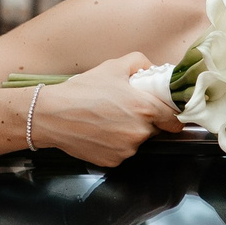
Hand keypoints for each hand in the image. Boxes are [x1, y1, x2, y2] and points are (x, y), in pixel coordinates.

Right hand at [29, 52, 180, 164]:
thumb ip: (140, 63)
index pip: (175, 119)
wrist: (51, 115)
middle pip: (155, 130)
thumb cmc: (82, 90)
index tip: (166, 113)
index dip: (172, 115)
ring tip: (107, 120)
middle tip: (126, 110)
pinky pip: (121, 153)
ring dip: (129, 133)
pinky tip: (99, 132)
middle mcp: (139, 133)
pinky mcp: (112, 161)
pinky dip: (115, 145)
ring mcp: (126, 150)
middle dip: (146, 121)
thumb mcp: (113, 66)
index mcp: (145, 109)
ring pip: (137, 142)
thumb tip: (154, 69)